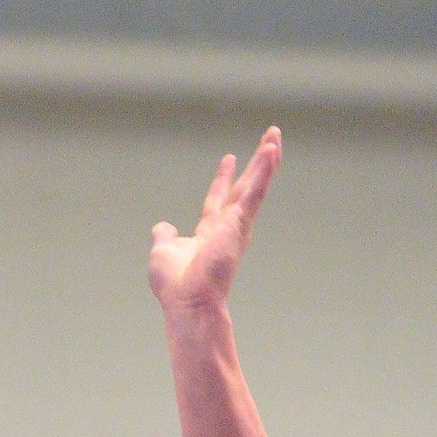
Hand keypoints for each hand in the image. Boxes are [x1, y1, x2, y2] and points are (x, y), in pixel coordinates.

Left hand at [149, 126, 280, 312]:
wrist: (188, 301)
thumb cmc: (176, 285)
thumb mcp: (164, 251)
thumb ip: (165, 237)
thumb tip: (162, 227)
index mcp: (209, 232)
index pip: (218, 199)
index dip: (223, 179)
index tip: (229, 159)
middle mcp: (226, 227)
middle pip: (244, 187)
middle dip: (256, 163)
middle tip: (268, 139)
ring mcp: (236, 225)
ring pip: (255, 186)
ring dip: (266, 160)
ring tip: (274, 135)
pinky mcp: (240, 223)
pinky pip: (255, 192)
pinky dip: (265, 171)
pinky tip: (272, 150)